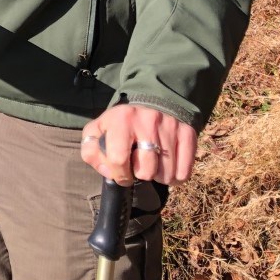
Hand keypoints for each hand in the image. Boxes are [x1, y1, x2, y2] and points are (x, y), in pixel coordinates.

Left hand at [79, 104, 197, 186]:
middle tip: (140, 164)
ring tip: (154, 163)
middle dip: (141, 174)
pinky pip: (184, 173)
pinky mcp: (188, 134)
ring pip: (166, 174)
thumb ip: (91, 151)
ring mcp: (170, 127)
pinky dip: (175, 177)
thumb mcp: (99, 130)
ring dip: (159, 176)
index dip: (119, 174)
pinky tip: (168, 165)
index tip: (122, 174)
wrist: (154, 102)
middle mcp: (147, 122)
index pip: (118, 159)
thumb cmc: (123, 123)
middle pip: (146, 171)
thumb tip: (109, 172)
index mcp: (121, 120)